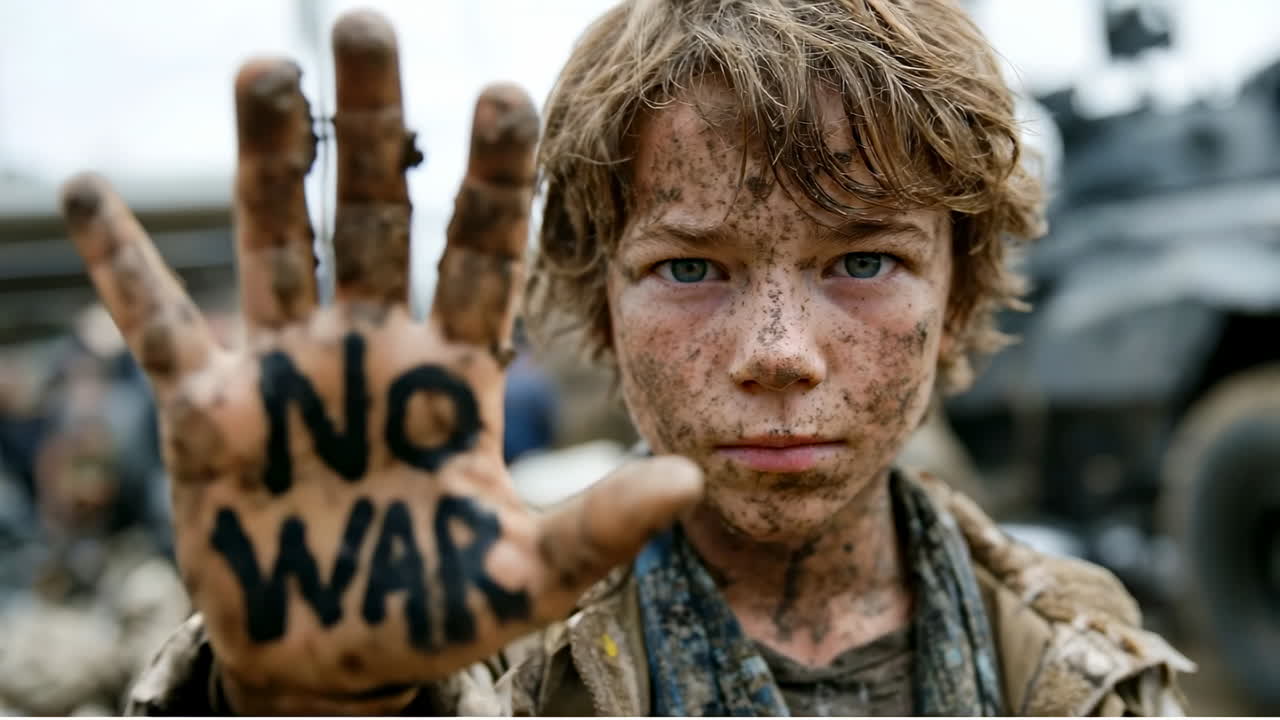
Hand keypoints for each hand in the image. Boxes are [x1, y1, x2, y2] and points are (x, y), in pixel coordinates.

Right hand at [59, 10, 701, 713]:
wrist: (339, 656)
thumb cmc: (437, 611)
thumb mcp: (527, 575)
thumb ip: (600, 527)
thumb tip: (693, 483)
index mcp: (455, 373)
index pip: (482, 254)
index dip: (494, 180)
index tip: (506, 95)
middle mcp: (374, 349)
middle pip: (374, 215)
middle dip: (373, 126)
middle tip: (367, 24)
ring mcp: (287, 372)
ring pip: (279, 243)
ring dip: (267, 162)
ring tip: (264, 71)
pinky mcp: (206, 413)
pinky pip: (157, 326)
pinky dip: (120, 268)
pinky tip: (88, 195)